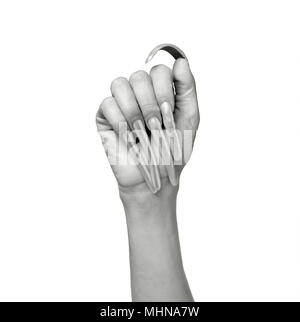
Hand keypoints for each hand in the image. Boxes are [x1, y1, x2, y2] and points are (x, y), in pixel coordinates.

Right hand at [96, 58, 198, 194]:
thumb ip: (187, 88)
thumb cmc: (172, 151)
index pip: (159, 70)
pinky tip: (128, 136)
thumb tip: (181, 61)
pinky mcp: (105, 116)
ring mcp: (121, 103)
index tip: (168, 112)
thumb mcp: (188, 118)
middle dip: (150, 104)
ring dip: (134, 112)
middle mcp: (140, 94)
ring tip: (141, 132)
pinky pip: (107, 104)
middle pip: (139, 76)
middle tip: (155, 126)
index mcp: (160, 91)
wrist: (154, 178)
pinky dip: (120, 122)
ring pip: (119, 84)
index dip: (164, 90)